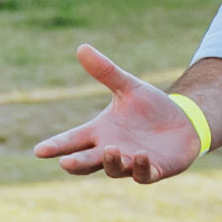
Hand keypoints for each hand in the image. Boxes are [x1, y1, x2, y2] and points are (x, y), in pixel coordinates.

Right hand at [32, 46, 200, 182]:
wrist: (182, 122)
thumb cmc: (150, 107)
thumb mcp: (128, 87)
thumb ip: (105, 71)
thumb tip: (82, 47)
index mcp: (99, 132)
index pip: (72, 140)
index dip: (56, 146)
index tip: (39, 151)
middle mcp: (111, 151)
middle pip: (87, 162)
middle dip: (76, 163)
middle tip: (65, 163)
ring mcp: (130, 164)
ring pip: (114, 169)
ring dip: (111, 161)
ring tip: (110, 149)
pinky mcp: (153, 170)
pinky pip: (143, 174)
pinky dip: (140, 167)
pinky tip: (140, 155)